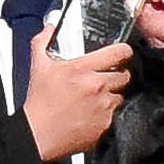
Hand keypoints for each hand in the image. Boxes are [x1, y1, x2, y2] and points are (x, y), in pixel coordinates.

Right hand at [22, 37, 133, 162]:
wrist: (39, 134)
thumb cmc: (40, 103)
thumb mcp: (38, 66)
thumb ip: (43, 42)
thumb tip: (49, 28)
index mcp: (83, 69)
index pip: (119, 53)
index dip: (123, 52)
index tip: (122, 53)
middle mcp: (97, 87)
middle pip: (124, 75)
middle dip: (117, 75)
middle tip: (105, 78)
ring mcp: (103, 107)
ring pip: (120, 96)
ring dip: (112, 95)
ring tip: (96, 98)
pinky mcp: (105, 125)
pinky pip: (115, 115)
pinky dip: (107, 114)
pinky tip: (92, 113)